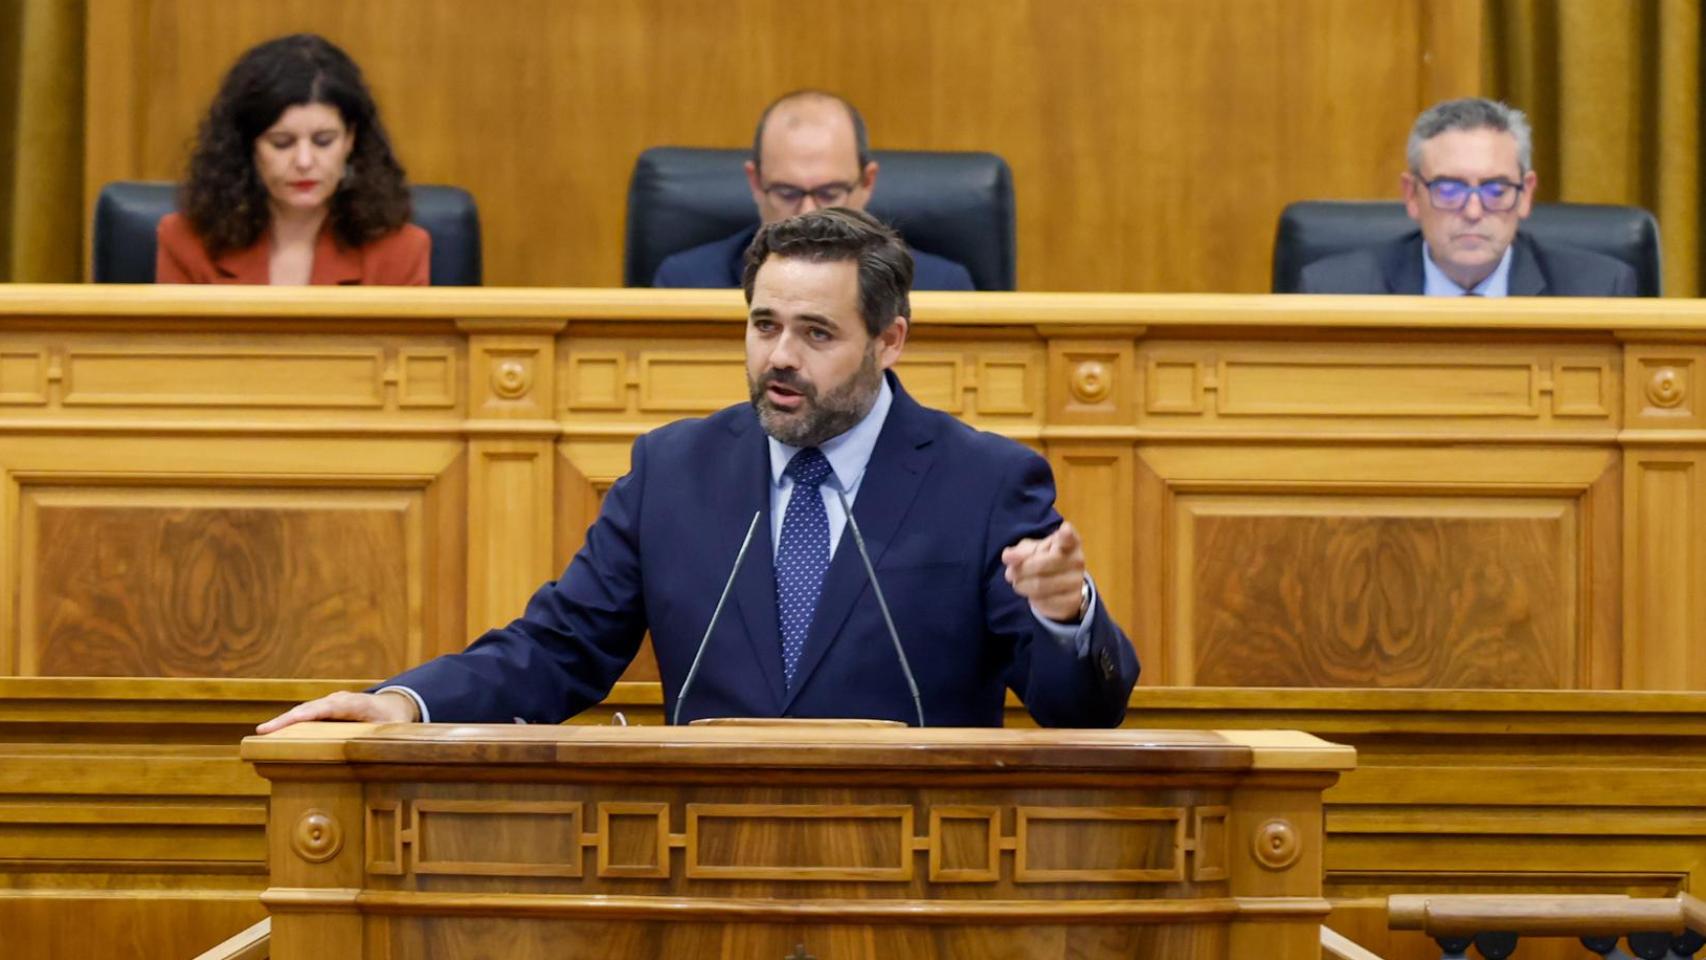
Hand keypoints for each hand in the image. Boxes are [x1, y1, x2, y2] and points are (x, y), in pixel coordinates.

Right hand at [255, 690, 418, 733]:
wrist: (395, 706)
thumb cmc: (394, 721)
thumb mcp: (396, 731)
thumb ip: (390, 740)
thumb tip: (385, 755)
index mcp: (355, 705)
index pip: (327, 708)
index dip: (306, 715)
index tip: (291, 720)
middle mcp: (339, 701)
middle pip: (309, 709)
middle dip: (285, 719)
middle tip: (261, 732)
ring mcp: (331, 704)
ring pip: (304, 712)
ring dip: (284, 722)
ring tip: (262, 735)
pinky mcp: (325, 711)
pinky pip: (306, 717)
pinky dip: (291, 724)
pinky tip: (274, 735)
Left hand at [1001, 521, 1087, 621]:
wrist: (1063, 586)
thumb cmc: (1045, 560)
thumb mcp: (1032, 551)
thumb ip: (1019, 552)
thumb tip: (1007, 556)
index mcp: (1069, 541)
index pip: (1069, 537)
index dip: (1066, 534)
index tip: (1064, 530)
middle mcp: (1077, 560)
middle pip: (1041, 565)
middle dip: (1020, 570)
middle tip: (1010, 573)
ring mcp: (1077, 581)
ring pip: (1040, 586)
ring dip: (1022, 585)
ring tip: (1019, 583)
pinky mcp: (1073, 601)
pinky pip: (1044, 602)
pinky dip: (1032, 598)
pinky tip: (1033, 594)